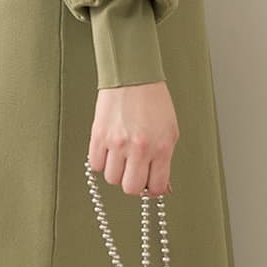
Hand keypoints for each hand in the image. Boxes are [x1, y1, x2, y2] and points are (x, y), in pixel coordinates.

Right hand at [89, 81, 178, 195]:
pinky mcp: (99, 135)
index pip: (155, 188)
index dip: (152, 189)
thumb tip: (161, 186)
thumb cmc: (154, 102)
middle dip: (133, 183)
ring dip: (117, 171)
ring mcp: (117, 143)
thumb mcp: (170, 133)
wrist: (133, 76)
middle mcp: (139, 148)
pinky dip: (102, 162)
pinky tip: (109, 151)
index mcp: (161, 148)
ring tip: (122, 157)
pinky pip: (96, 164)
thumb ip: (165, 161)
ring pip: (112, 178)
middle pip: (130, 188)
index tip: (150, 184)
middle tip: (135, 172)